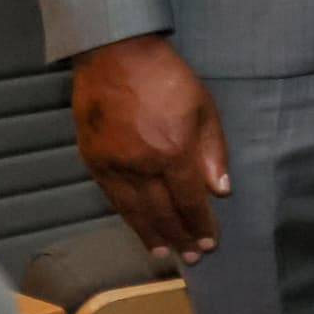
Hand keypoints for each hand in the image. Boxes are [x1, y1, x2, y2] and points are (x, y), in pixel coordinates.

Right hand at [70, 36, 229, 261]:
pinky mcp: (93, 160)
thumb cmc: (167, 78)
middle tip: (191, 258)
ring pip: (133, 211)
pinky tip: (136, 226)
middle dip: (179, 236)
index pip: (190, 200)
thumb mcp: (204, 109)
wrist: (116, 56)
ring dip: (151, 234)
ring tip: (164, 252)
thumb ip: (213, 152)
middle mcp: (141, 165)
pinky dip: (126, 216)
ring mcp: (113, 164)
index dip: (200, 224)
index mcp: (173, 151)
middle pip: (162, 212)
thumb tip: (220, 190)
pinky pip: (112, 198)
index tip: (209, 241)